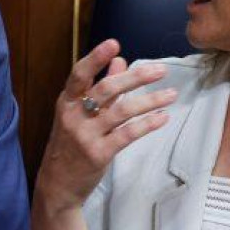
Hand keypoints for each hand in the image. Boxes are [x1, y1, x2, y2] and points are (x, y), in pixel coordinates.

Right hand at [34, 39, 176, 212]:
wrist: (57, 185)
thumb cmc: (69, 145)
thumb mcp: (78, 114)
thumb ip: (100, 86)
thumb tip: (120, 60)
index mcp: (66, 102)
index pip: (79, 74)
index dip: (96, 58)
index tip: (113, 43)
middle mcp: (74, 116)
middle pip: (106, 90)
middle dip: (136, 78)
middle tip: (160, 70)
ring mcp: (85, 136)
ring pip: (121, 112)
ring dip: (149, 101)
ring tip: (171, 95)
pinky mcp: (98, 154)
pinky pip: (127, 135)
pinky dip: (147, 124)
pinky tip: (162, 118)